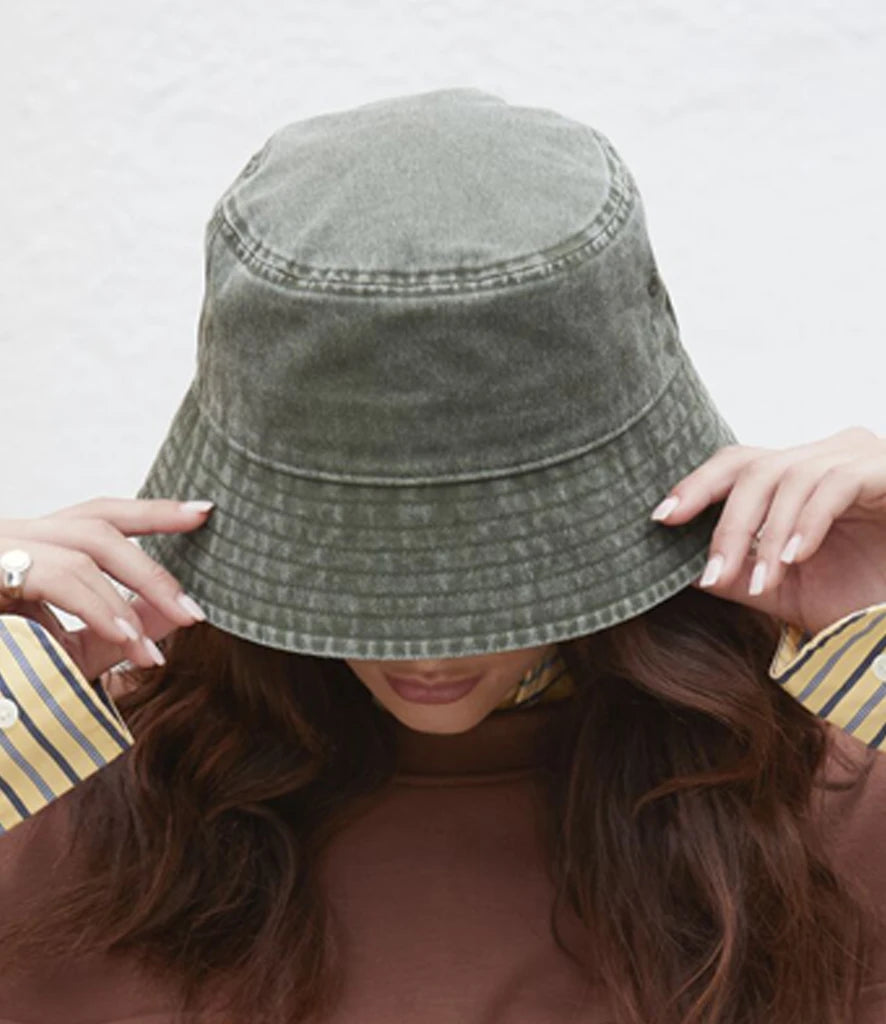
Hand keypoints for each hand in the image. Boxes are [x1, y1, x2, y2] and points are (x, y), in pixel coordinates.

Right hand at [0, 497, 213, 682]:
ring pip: (82, 545)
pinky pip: (55, 575)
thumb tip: (175, 614)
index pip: (100, 516)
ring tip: (154, 651)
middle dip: (154, 565)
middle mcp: (11, 535)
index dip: (153, 511)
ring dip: (129, 598)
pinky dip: (96, 607)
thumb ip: (117, 632)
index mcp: (32, 546)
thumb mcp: (67, 654)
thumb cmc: (4, 672)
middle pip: (99, 520)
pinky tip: (124, 640)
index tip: (204, 513)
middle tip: (196, 611)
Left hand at [650, 426, 885, 636]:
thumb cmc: (861, 594)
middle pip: (753, 469)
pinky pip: (836, 484)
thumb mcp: (785, 589)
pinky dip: (808, 522)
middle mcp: (824, 455)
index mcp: (796, 475)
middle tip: (712, 574)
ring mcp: (858, 456)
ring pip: (789, 479)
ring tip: (760, 581)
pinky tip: (794, 558)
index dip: (695, 485)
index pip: (735, 464)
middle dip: (725, 524)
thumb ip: (737, 574)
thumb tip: (680, 569)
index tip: (660, 519)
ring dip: (766, 536)